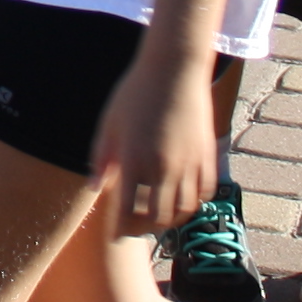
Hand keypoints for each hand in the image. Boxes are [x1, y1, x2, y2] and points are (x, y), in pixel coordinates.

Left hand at [86, 49, 219, 237]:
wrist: (174, 68)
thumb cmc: (135, 92)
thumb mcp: (110, 122)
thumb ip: (101, 157)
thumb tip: (94, 188)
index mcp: (135, 159)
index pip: (126, 209)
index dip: (120, 227)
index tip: (114, 233)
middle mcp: (163, 166)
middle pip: (156, 217)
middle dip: (143, 228)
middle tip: (134, 228)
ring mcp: (189, 163)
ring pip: (182, 210)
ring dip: (169, 221)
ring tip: (156, 218)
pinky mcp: (207, 156)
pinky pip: (203, 193)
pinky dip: (192, 204)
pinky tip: (179, 201)